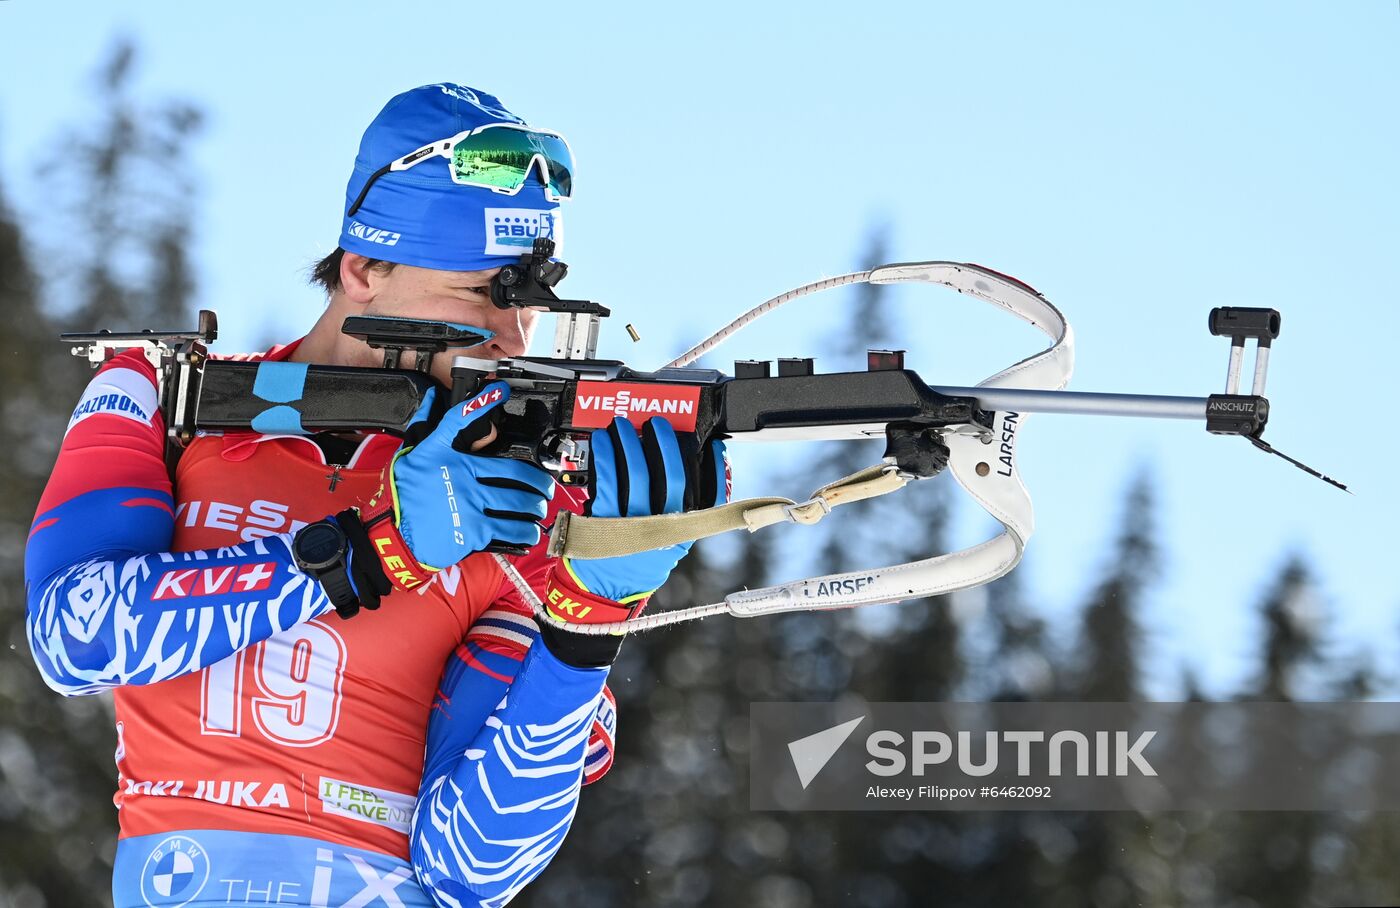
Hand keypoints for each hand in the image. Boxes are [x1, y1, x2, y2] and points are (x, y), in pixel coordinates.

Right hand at [355, 382, 554, 591]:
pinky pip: (509, 529)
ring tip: (540, 508)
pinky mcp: (474, 531)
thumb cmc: (403, 496)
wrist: (392, 534)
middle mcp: (464, 479)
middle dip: (537, 480)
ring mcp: (471, 506)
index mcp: (449, 459)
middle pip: (513, 473)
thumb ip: (426, 427)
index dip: (485, 403)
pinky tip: (530, 531)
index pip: (464, 422)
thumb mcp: (412, 458)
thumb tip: (432, 398)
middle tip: (545, 485)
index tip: (501, 391)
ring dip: (535, 506)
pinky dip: (525, 531)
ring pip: (517, 502)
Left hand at [566, 417, 728, 602]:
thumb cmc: (636, 563)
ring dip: (631, 442)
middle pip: (673, 478)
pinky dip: (606, 455)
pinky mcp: (603, 522)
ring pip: (637, 473)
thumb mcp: (668, 545)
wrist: (602, 594)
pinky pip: (607, 480)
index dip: (717, 469)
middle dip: (666, 444)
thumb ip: (680, 517)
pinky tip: (603, 442)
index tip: (715, 445)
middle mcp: (662, 529)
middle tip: (659, 424)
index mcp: (683, 533)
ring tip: (625, 425)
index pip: (711, 498)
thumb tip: (686, 472)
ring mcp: (632, 526)